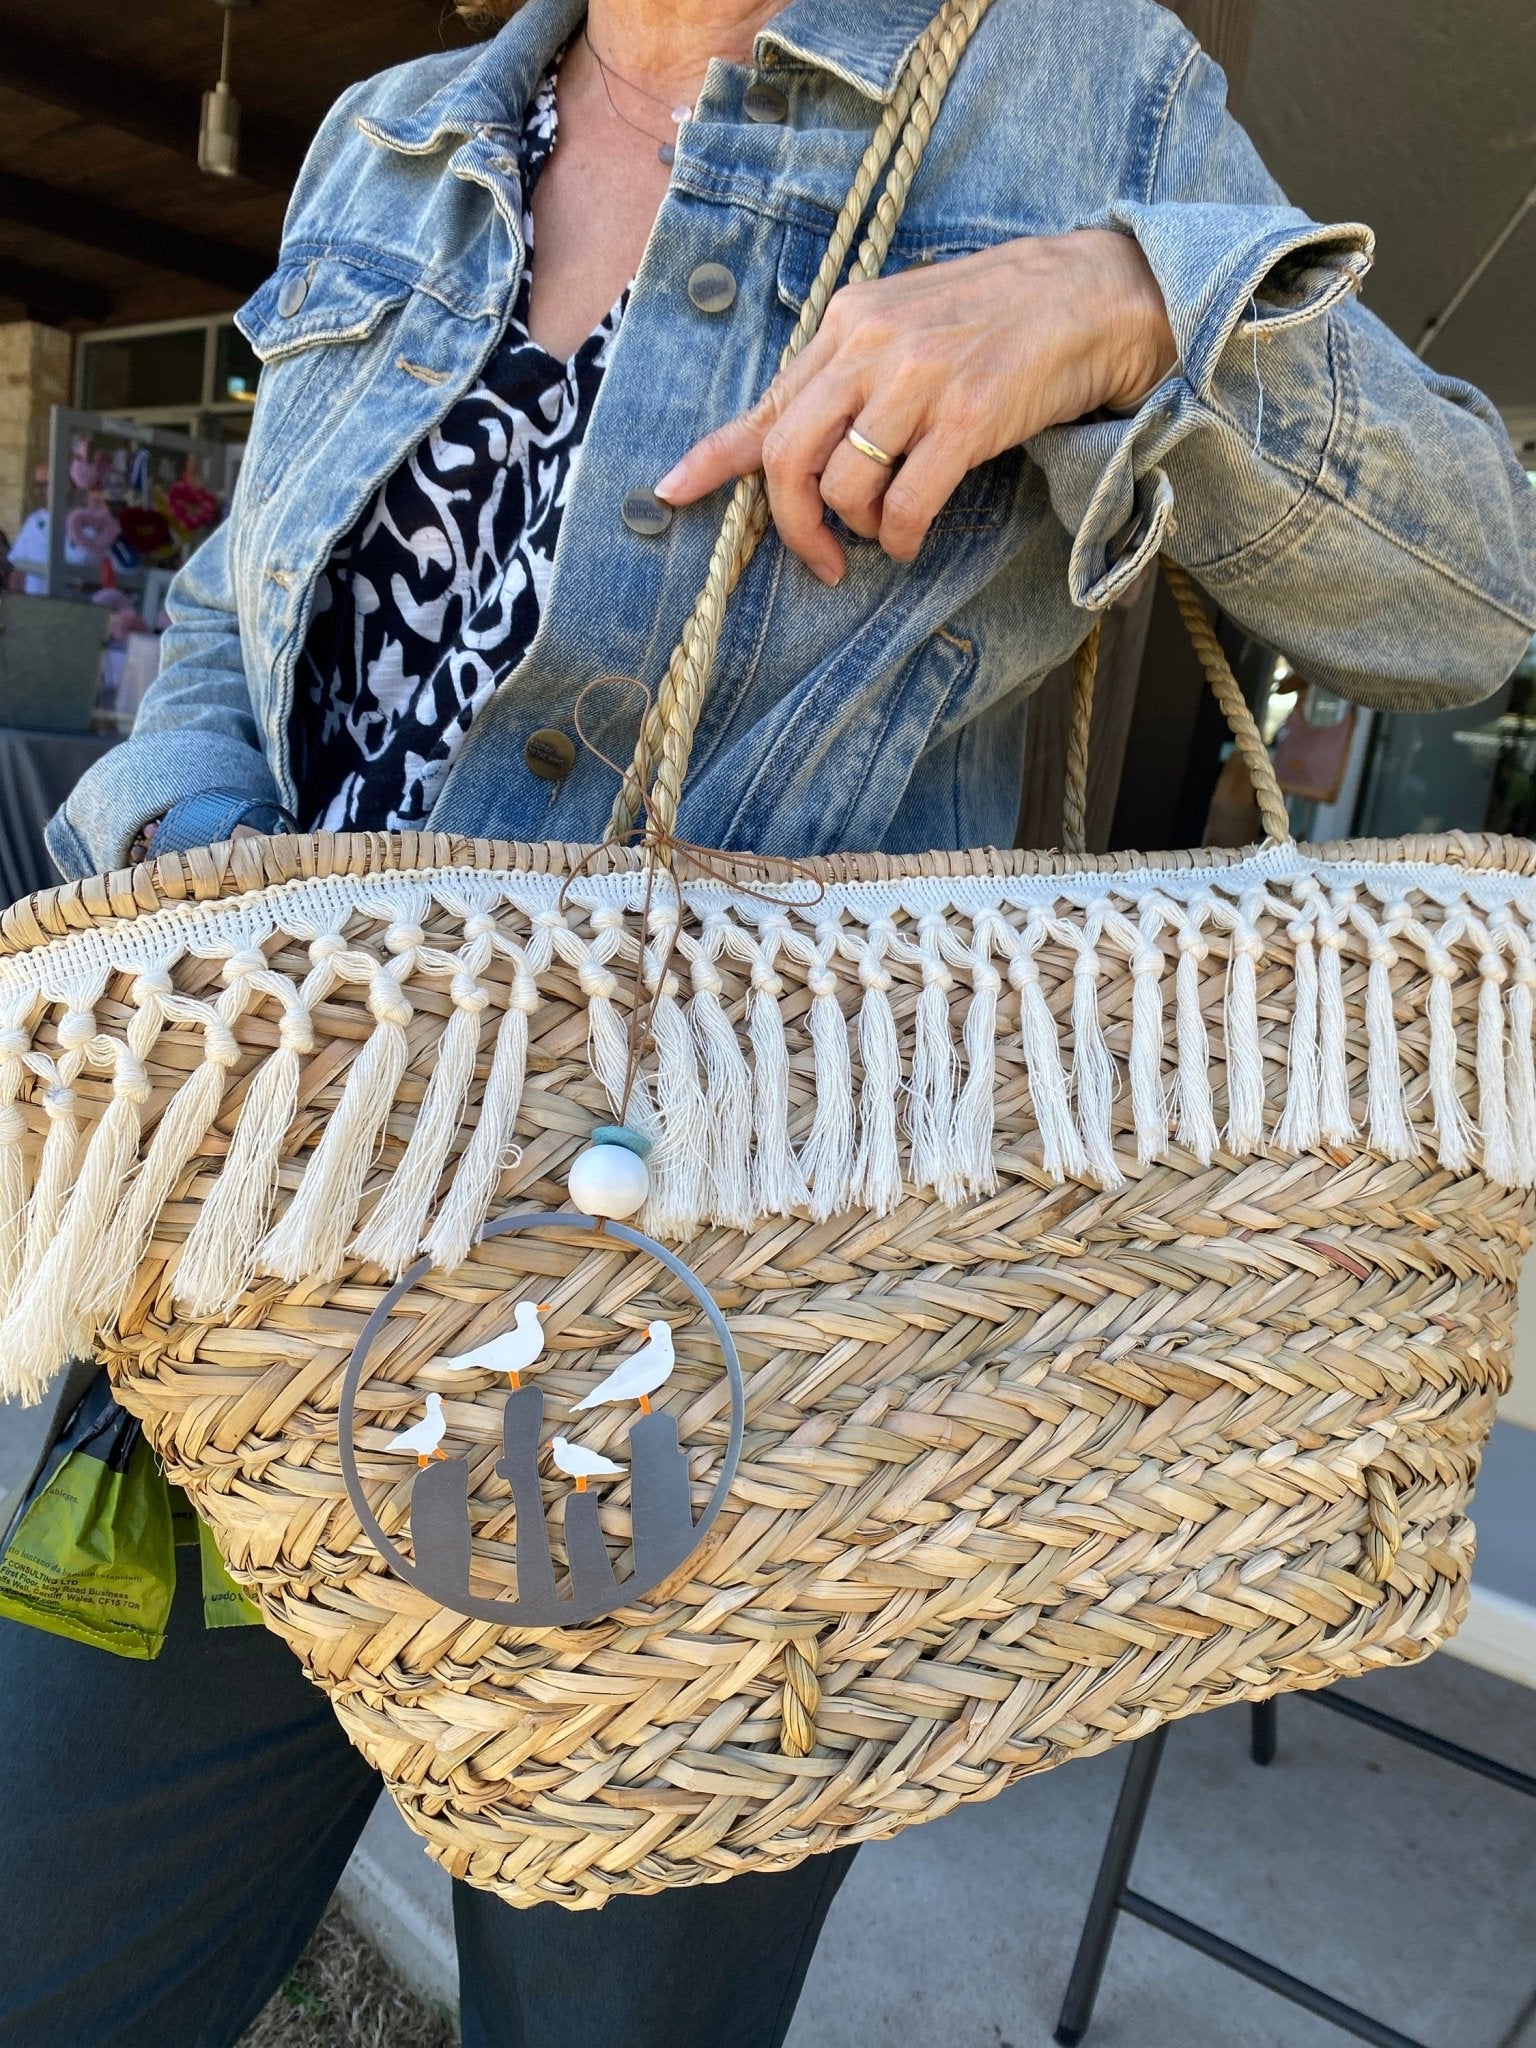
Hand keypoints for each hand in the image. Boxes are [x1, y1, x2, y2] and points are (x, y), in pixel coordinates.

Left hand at [655, 229, 1175, 582]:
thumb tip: (779, 443)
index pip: (768, 403)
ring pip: (843, 486)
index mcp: (848, 321)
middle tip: (818, 558)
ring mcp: (919, 379)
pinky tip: (911, 539)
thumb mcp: (904, 329)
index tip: (672, 492)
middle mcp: (871, 344)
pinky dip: (900, 538)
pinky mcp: (968, 417)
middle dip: (791, 525)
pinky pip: (905, 504)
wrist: (1092, 296)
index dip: (715, 458)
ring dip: (857, 530)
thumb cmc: (998, 321)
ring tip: (884, 529)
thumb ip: (844, 379)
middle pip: (788, 456)